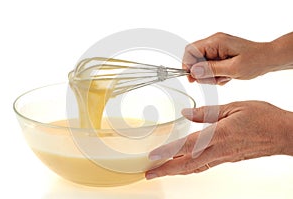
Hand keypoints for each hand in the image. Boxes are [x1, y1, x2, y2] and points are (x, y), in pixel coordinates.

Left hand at [145, 101, 292, 179]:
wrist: (284, 134)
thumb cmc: (263, 118)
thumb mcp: (234, 107)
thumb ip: (208, 112)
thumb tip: (186, 113)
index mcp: (219, 135)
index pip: (187, 146)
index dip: (168, 152)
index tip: (153, 157)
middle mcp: (219, 150)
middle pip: (187, 164)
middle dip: (166, 170)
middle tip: (149, 173)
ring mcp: (223, 157)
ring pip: (195, 168)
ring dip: (176, 171)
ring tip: (162, 171)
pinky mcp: (228, 159)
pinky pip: (205, 166)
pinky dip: (190, 168)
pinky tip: (184, 167)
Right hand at [183, 32, 273, 84]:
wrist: (268, 59)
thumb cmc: (255, 61)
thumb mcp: (233, 68)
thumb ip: (211, 69)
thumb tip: (193, 71)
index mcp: (216, 42)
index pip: (191, 50)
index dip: (188, 64)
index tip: (192, 77)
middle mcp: (214, 43)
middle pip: (195, 59)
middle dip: (201, 73)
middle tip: (213, 80)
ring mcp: (216, 49)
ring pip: (202, 65)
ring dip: (210, 75)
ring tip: (223, 78)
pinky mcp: (219, 55)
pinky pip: (209, 66)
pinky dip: (215, 75)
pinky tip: (226, 77)